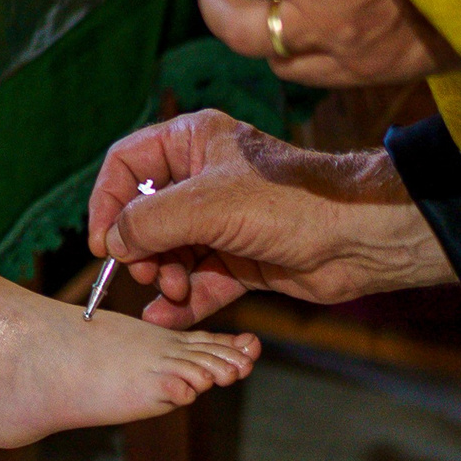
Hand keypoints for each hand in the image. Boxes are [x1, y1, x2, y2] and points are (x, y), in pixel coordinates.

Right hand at [86, 110, 451, 325]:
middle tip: (146, 272)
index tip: (103, 243)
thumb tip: (112, 242)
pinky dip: (183, 299)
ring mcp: (222, 221)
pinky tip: (167, 317)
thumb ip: (149, 221)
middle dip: (141, 247)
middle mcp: (203, 178)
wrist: (357, 239)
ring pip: (171, 250)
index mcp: (192, 142)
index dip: (108, 202)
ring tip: (171, 290)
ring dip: (164, 274)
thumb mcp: (207, 205)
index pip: (128, 164)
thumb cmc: (288, 202)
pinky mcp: (241, 258)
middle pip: (146, 213)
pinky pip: (199, 279)